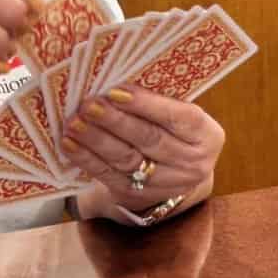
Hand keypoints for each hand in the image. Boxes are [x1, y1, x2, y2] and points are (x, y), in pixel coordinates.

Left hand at [61, 87, 224, 219]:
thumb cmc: (174, 130)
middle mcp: (193, 163)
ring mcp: (167, 183)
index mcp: (207, 135)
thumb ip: (158, 102)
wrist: (177, 174)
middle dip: (116, 121)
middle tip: (89, 105)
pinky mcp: (140, 196)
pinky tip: (70, 144)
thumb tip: (115, 81)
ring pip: (128, 159)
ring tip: (75, 123)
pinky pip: (110, 176)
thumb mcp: (180, 115)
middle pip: (150, 140)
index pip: (178, 117)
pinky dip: (87, 160)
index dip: (147, 104)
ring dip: (97, 140)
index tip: (116, 91)